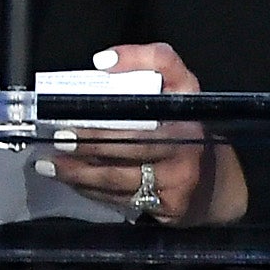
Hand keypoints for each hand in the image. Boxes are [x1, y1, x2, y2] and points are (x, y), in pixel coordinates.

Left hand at [41, 42, 248, 226]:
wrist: (219, 180)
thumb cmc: (189, 122)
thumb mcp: (181, 82)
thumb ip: (151, 59)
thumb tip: (104, 61)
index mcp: (184, 115)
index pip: (140, 117)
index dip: (103, 120)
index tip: (72, 116)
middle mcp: (183, 151)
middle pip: (123, 153)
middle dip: (84, 150)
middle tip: (54, 143)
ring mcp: (176, 185)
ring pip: (117, 181)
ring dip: (79, 174)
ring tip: (49, 164)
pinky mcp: (168, 211)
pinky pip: (120, 201)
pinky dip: (91, 191)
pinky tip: (73, 181)